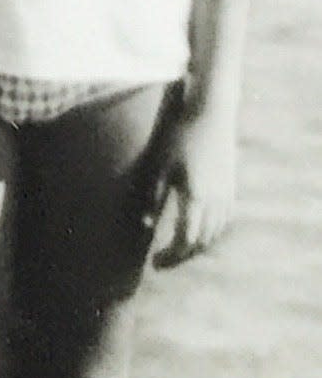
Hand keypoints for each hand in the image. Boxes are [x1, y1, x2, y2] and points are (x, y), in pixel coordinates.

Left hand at [141, 99, 237, 268]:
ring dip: (195, 248)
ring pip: (214, 235)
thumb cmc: (181, 136)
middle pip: (201, 243)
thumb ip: (155, 197)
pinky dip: (209, 235)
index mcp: (196, 197)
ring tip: (176, 250)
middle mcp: (215, 201)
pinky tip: (196, 233)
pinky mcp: (231, 189)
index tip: (154, 263)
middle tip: (162, 261)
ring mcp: (226, 196)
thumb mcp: (161, 165)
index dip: (170, 256)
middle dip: (180, 257)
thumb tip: (147, 226)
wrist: (212, 114)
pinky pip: (222, 223)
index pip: (185, 240)